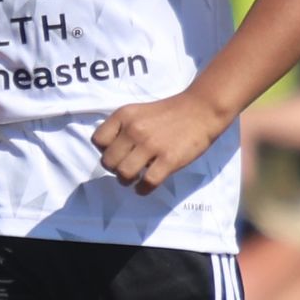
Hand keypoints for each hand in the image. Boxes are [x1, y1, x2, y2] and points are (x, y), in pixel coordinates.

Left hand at [92, 88, 225, 193]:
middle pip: (108, 161)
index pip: (97, 141)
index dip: (105, 150)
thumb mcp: (138, 112)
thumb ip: (122, 128)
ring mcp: (151, 145)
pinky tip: (145, 186)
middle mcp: (134, 129)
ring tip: (135, 177)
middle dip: (115, 168)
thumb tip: (111, 154)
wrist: (201, 109)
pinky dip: (143, 189)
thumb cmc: (169, 113)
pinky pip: (147, 183)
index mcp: (124, 116)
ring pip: (124, 174)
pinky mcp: (169, 159)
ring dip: (127, 180)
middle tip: (126, 167)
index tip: (117, 152)